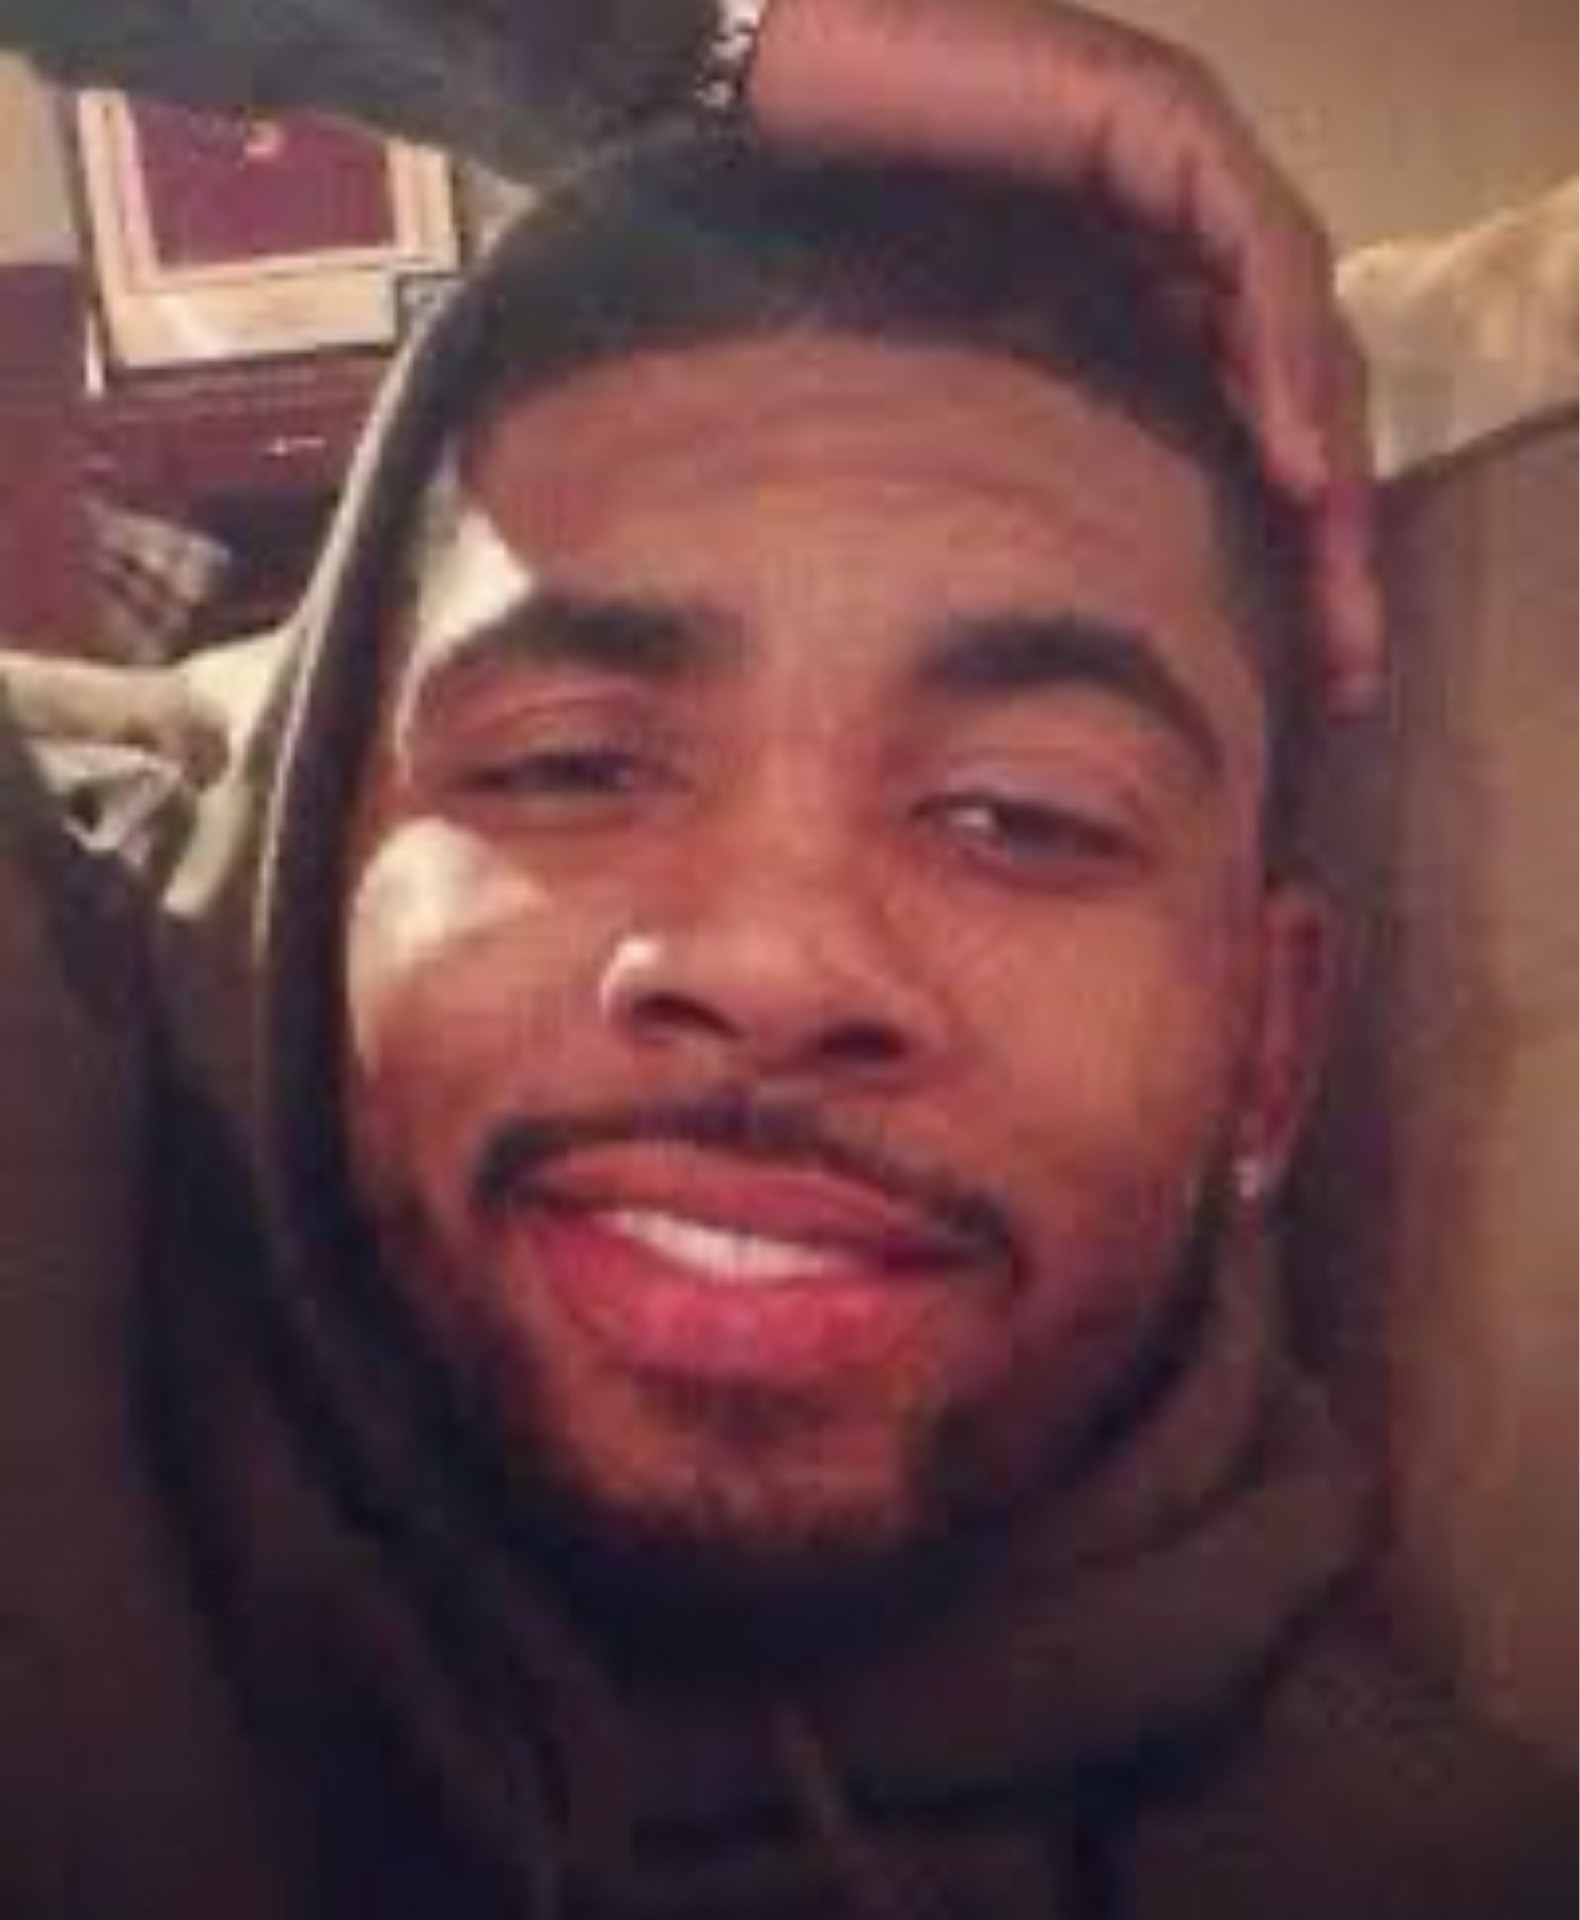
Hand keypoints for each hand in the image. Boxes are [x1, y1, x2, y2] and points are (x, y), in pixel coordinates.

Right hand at [747, 0, 1381, 710]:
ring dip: (1331, 469)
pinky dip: (1282, 361)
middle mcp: (1170, 243)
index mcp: (1129, 310)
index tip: (1296, 679)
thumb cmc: (818, 265)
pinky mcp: (1158, 121)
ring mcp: (1175, 174)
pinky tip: (1293, 469)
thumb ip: (1020, 492)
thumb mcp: (949, 424)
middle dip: (1333, 541)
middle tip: (1344, 669)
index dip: (1284, 557)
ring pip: (1300, 332)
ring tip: (1334, 593)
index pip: (1245, 435)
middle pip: (1296, 394)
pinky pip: (1258, 250)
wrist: (752, 118)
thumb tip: (1037, 638)